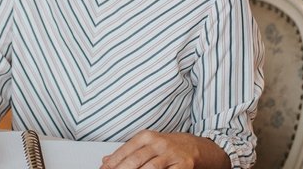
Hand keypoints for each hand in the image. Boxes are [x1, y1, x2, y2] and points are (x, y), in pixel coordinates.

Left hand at [101, 130, 229, 168]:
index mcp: (146, 136)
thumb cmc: (168, 147)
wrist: (197, 147)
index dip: (113, 163)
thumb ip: (127, 153)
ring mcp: (172, 155)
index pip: (125, 151)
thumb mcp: (147, 145)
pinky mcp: (183, 166)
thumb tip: (105, 162)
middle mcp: (159, 144)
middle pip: (135, 160)